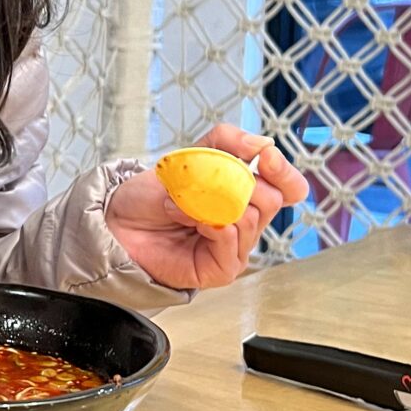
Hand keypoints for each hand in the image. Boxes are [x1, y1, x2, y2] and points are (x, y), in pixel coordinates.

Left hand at [105, 125, 309, 290]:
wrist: (120, 222)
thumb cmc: (153, 196)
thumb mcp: (191, 155)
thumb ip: (227, 142)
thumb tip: (261, 144)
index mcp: (247, 193)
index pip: (290, 187)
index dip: (284, 172)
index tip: (265, 158)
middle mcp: (247, 221)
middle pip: (271, 200)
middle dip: (235, 182)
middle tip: (202, 181)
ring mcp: (236, 247)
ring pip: (249, 218)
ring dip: (209, 202)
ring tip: (180, 202)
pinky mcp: (221, 268)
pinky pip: (230, 240)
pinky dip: (207, 223)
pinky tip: (186, 220)